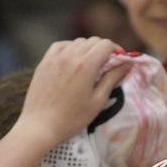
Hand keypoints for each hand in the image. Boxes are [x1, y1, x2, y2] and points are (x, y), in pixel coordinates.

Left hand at [16, 37, 130, 145]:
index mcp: (86, 65)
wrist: (40, 125)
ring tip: (90, 64)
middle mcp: (70, 56)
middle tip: (108, 63)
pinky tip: (72, 59)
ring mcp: (55, 58)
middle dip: (104, 49)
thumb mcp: (97, 101)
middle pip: (93, 41)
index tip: (120, 59)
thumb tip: (126, 65)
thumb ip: (112, 79)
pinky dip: (70, 48)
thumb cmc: (72, 118)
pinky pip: (60, 46)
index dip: (116, 49)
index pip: (106, 45)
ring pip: (77, 42)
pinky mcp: (44, 62)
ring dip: (88, 48)